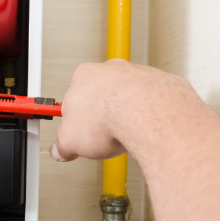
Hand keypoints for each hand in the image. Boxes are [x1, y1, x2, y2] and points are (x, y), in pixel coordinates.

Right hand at [50, 59, 193, 161]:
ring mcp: (135, 74)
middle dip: (101, 115)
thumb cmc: (110, 115)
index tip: (76, 132)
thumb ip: (62, 145)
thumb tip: (61, 150)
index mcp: (83, 76)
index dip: (74, 120)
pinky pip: (149, 101)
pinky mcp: (158, 84)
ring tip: (123, 135)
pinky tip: (141, 130)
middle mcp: (110, 70)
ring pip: (127, 96)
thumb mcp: (70, 140)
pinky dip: (145, 115)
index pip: (73, 99)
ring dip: (124, 114)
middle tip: (101, 135)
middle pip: (101, 95)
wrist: (146, 113)